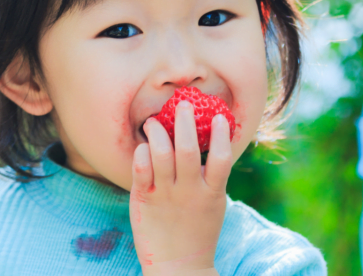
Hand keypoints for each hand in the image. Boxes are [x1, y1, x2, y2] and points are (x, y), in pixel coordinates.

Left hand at [129, 100, 232, 275]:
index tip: (219, 115)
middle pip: (188, 150)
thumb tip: (213, 142)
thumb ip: (212, 177)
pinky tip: (143, 145)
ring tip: (154, 120)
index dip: (221, 135)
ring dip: (157, 133)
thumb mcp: (213, 204)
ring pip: (161, 156)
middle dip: (185, 123)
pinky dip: (141, 154)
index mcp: (211, 193)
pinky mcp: (144, 200)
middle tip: (183, 104)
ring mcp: (165, 196)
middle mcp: (189, 192)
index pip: (221, 159)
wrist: (179, 266)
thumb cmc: (197, 229)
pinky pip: (140, 170)